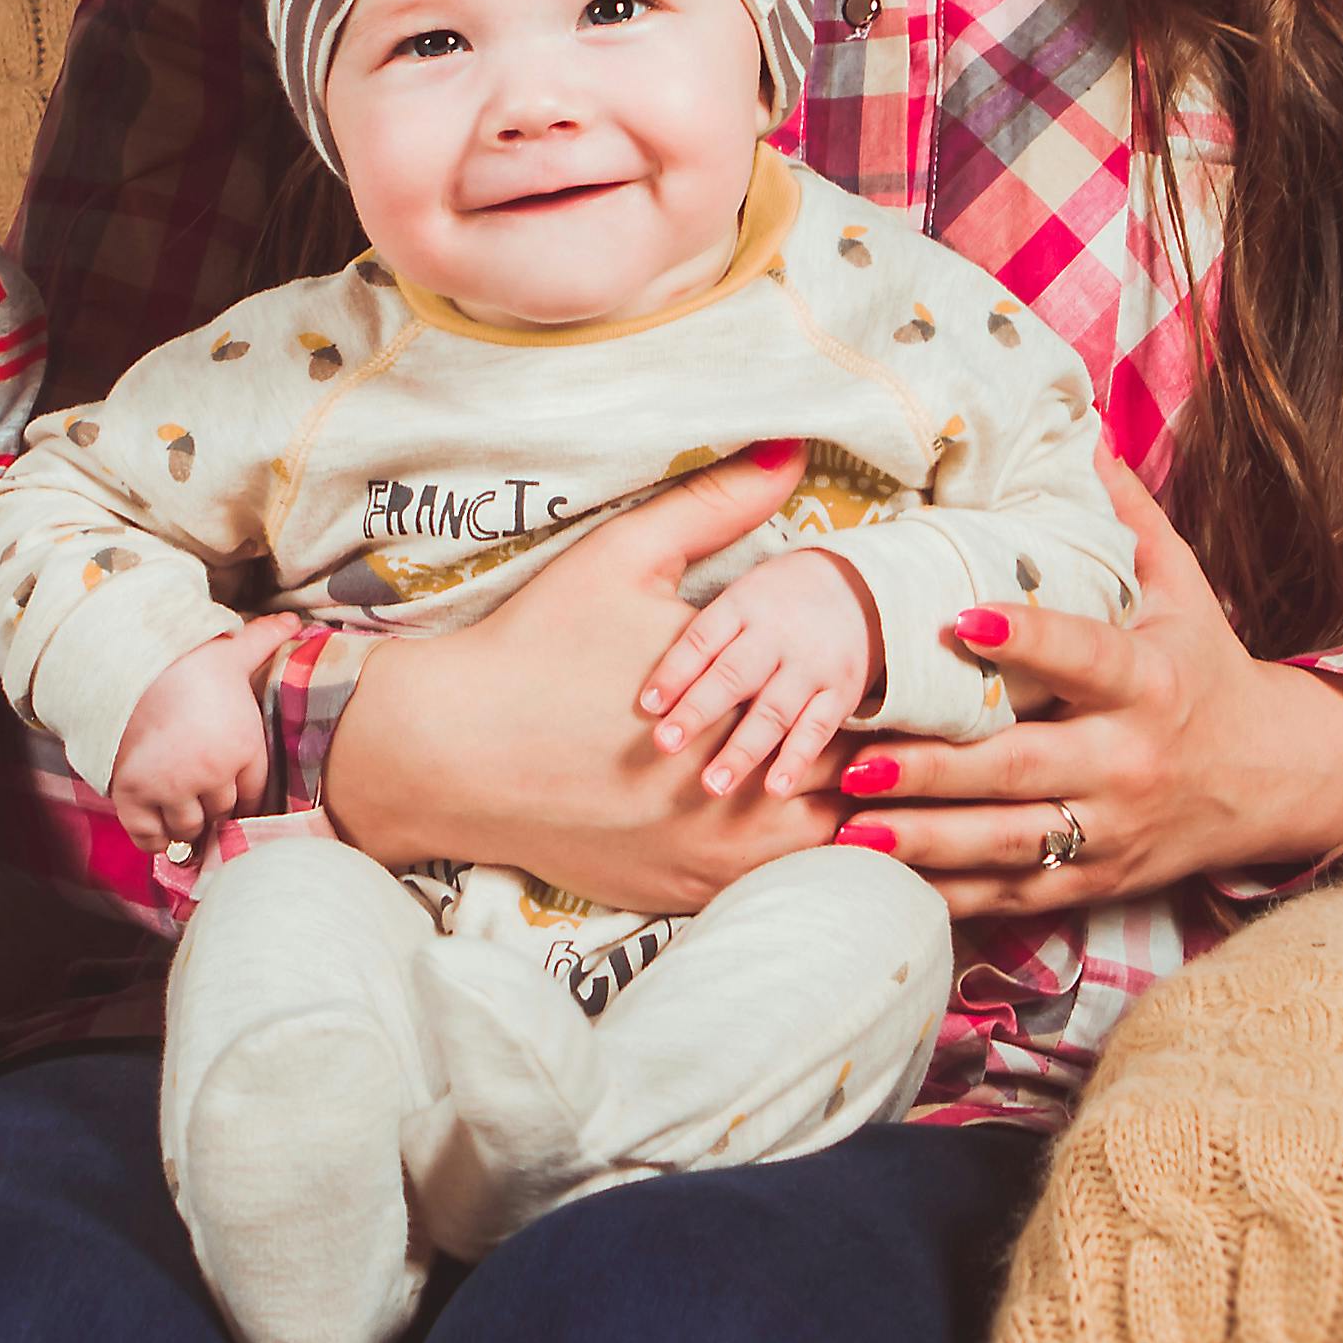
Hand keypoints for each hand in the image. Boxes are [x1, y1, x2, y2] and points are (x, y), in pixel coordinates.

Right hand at [111, 615, 289, 852]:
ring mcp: (171, 788)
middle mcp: (212, 774)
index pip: (254, 794)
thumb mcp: (231, 651)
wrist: (123, 663)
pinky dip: (154, 838)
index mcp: (243, 746)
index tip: (233, 795)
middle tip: (201, 799)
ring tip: (178, 809)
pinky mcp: (134, 796)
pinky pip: (150, 837)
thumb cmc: (183, 659)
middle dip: (213, 807)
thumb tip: (294, 622)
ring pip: (188, 828)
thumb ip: (263, 642)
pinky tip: (156, 826)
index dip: (243, 796)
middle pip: (221, 812)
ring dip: (185, 823)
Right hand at [323, 441, 844, 914]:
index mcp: (740, 707)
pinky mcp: (670, 892)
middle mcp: (734, 795)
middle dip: (869, 764)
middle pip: (848, 792)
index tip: (888, 680)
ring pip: (813, 854)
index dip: (880, 700)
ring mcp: (704, 856)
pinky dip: (779, 864)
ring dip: (832, 820)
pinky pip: (758, 892)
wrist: (451, 749)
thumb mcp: (624, 556)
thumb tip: (789, 450)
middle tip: (890, 737)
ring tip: (848, 785)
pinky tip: (783, 834)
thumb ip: (715, 504)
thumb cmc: (538, 645)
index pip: (854, 717)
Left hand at [638, 547, 879, 796]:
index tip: (646, 706)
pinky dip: (796, 760)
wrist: (864, 586)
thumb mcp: (741, 596)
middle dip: (698, 712)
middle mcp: (777, 635)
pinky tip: (773, 789)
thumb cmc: (780, 600)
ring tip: (713, 785)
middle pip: (734, 676)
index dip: (674, 671)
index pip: (702, 638)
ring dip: (742, 750)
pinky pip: (817, 730)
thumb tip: (647, 691)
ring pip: (774, 711)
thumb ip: (702, 637)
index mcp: (744, 604)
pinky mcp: (841, 693)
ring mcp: (811, 666)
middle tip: (665, 745)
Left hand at [833, 451, 1342, 920]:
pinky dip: (951, 891)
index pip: (1083, 657)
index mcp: (1151, 682)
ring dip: (927, 841)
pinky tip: (884, 877)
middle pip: (1024, 770)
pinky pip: (1016, 895)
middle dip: (938, 770)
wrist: (1273, 780)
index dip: (1025, 640)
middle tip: (857, 759)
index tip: (957, 620)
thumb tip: (1084, 433)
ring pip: (1010, 844)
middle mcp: (1131, 761)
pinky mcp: (1098, 882)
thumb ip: (1127, 521)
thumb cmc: (1207, 670)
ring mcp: (1113, 830)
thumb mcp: (1182, 590)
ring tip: (848, 829)